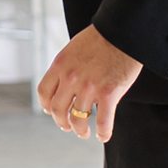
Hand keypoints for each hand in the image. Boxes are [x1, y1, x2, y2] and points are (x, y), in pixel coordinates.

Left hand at [38, 24, 141, 143]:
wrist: (122, 32)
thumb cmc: (100, 39)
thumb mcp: (73, 49)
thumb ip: (66, 67)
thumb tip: (62, 85)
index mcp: (60, 65)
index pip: (44, 92)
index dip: (47, 106)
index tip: (51, 111)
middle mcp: (71, 78)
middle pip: (58, 110)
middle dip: (62, 122)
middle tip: (68, 126)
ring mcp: (89, 87)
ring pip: (78, 120)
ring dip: (80, 130)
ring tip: (84, 133)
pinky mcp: (109, 94)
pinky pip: (102, 122)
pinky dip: (102, 133)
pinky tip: (102, 136)